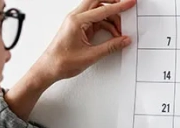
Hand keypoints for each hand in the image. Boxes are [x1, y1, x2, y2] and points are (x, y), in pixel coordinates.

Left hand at [4, 0, 135, 120]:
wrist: (48, 69)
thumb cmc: (61, 62)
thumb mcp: (90, 56)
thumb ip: (110, 47)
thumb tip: (124, 40)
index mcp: (76, 21)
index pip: (102, 9)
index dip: (119, 6)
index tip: (130, 2)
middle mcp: (75, 17)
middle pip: (97, 1)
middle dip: (113, 1)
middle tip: (126, 5)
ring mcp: (76, 21)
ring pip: (97, 10)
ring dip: (110, 17)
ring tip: (120, 30)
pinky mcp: (78, 27)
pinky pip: (95, 20)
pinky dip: (106, 24)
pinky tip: (113, 34)